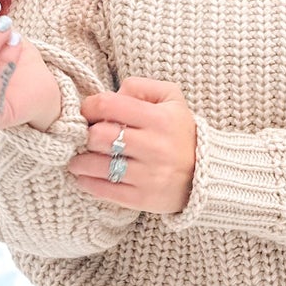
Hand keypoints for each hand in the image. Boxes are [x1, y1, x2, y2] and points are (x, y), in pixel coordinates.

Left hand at [69, 78, 197, 214]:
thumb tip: (114, 94)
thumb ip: (141, 87)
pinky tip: (85, 177)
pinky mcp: (143, 198)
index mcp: (159, 118)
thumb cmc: (180, 132)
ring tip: (79, 159)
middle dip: (84, 135)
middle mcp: (154, 147)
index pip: (108, 105)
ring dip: (79, 162)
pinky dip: (88, 183)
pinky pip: (105, 190)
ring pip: (97, 165)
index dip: (89, 107)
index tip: (88, 113)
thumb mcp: (171, 98)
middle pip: (98, 136)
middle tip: (84, 137)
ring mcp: (148, 175)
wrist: (206, 174)